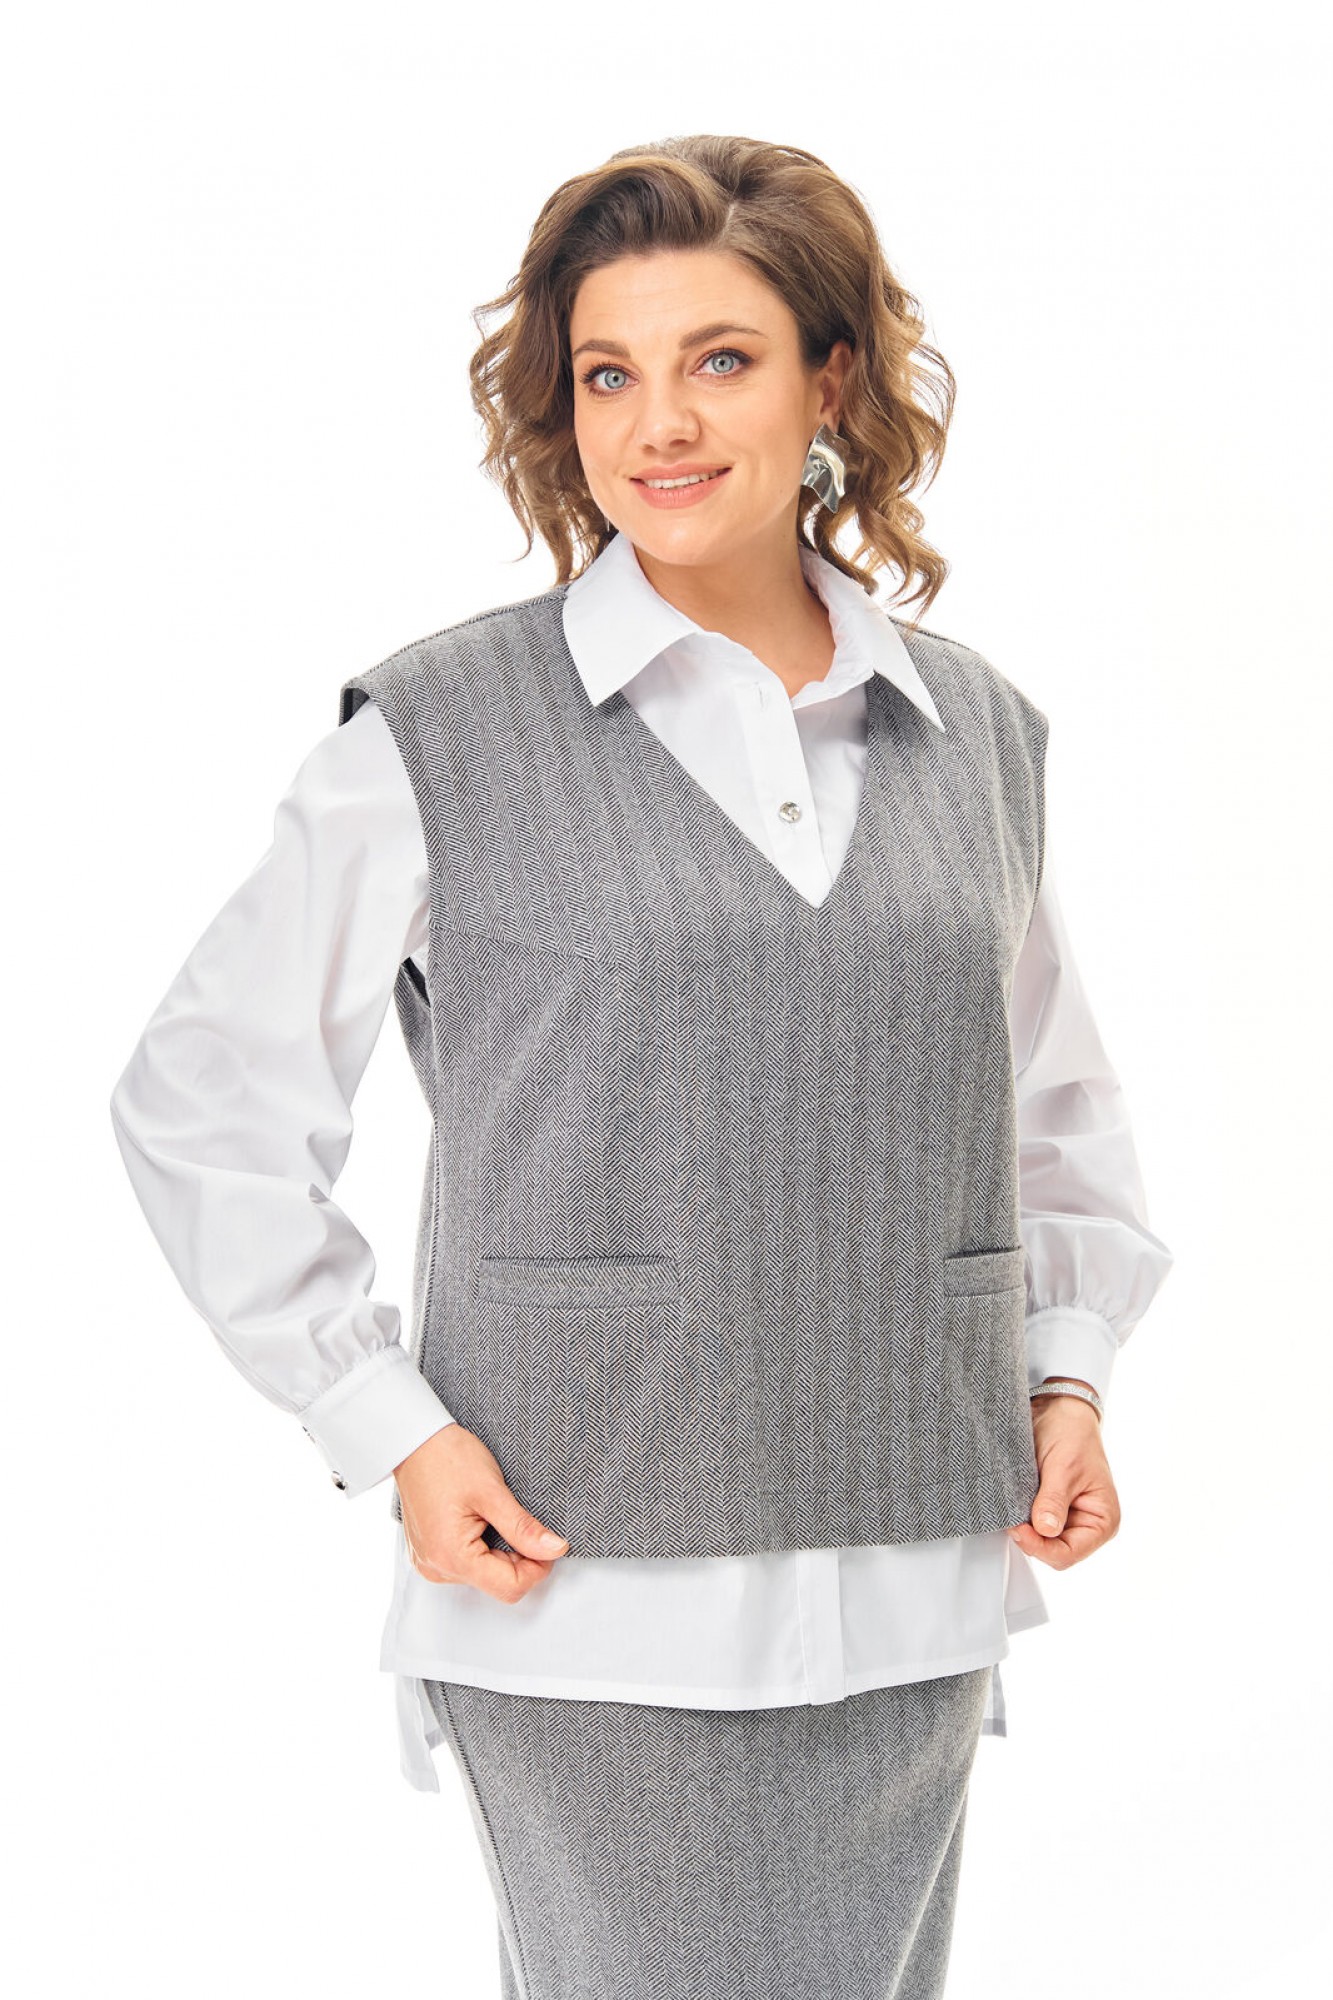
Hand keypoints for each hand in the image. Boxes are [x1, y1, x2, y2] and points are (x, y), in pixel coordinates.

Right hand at [392, 1423, 569, 1600]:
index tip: (545, 1541)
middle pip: (498, 1583)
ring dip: (500, 1551)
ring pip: (485, 1575)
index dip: (537, 1567)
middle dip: (519, 1557)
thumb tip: (555, 1550)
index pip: (510, 1588)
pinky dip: (483, 1548)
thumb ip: (523, 1528)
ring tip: (492, 1514)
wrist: (415, 1441)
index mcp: (452, 1556)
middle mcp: (437, 1568)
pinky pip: (467, 1565)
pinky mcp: (429, 1555)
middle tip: (517, 1519)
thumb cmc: (448, 1458)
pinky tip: (478, 1520)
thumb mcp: (492, 1491)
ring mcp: (431, 1563)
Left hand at [1006, 1388, 1120, 1569]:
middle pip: (1054, 1553)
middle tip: (1011, 1519)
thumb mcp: (1063, 1466)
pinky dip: (1023, 1520)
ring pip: (1042, 1542)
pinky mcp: (1052, 1511)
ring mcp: (1070, 1520)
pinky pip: (1035, 1527)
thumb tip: (1046, 1529)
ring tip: (1014, 1509)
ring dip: (1026, 1530)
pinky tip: (1015, 1506)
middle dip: (1031, 1540)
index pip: (1068, 1554)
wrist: (1060, 1410)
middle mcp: (1088, 1525)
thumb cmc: (1071, 1433)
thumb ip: (1053, 1500)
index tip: (1018, 1529)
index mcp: (1103, 1520)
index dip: (1041, 1547)